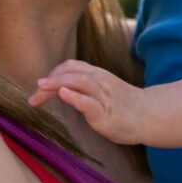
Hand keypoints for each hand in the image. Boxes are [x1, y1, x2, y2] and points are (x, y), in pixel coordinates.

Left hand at [29, 60, 146, 144]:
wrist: (148, 115)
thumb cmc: (122, 105)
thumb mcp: (101, 89)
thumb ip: (83, 85)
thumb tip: (58, 88)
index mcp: (96, 75)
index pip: (70, 67)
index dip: (53, 75)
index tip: (39, 89)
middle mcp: (99, 81)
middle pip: (71, 73)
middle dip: (50, 81)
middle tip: (33, 94)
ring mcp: (104, 96)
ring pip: (80, 82)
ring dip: (58, 83)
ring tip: (42, 87)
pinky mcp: (108, 112)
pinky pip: (90, 102)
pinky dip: (76, 97)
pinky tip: (64, 95)